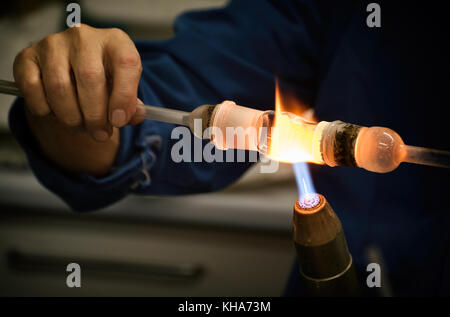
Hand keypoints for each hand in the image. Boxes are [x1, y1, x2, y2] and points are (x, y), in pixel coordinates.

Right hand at [13, 24, 142, 141]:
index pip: (126, 63)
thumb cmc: (104, 79)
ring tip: (80, 127)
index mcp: (116, 41)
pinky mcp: (28, 56)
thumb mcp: (123, 88)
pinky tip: (56, 113)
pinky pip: (33, 88)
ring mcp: (53, 44)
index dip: (124, 96)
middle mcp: (84, 37)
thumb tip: (132, 117)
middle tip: (100, 134)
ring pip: (60, 87)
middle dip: (95, 115)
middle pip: (90, 78)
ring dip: (71, 117)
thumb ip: (131, 105)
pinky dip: (44, 109)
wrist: (70, 67)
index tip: (119, 121)